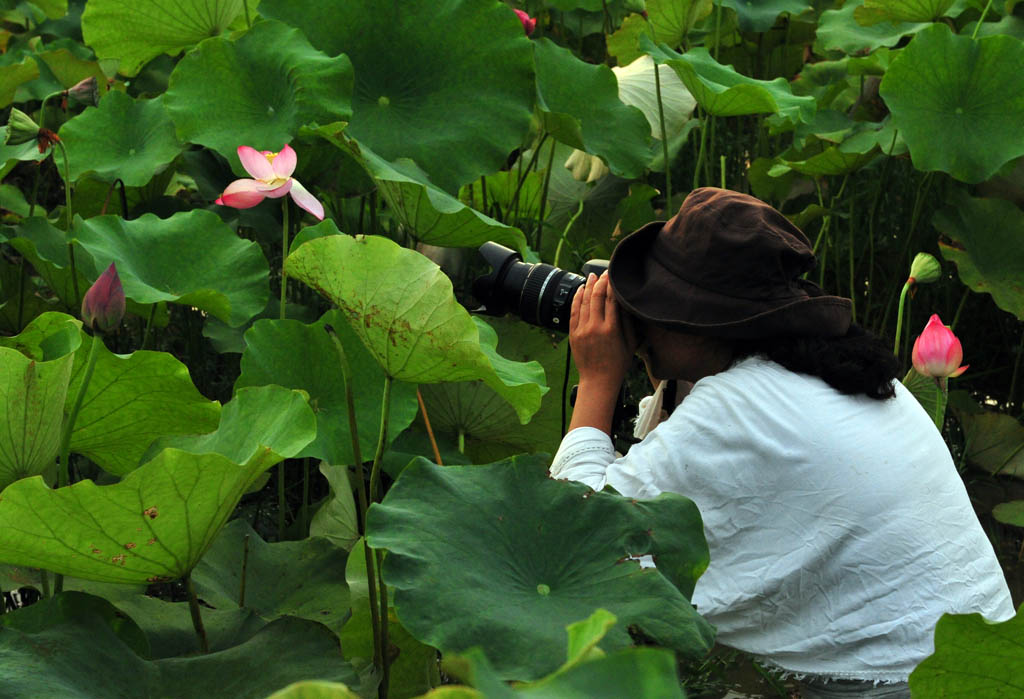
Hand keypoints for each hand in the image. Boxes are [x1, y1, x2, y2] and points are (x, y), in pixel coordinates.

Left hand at [569, 271, 636, 390]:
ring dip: (587, 287)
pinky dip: (576, 299)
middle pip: (596, 297)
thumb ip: (628, 322)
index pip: (610, 299)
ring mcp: (581, 330)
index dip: (611, 285)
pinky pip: (573, 311)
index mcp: (611, 329)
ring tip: (592, 276)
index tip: (614, 275)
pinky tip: (580, 290)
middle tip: (604, 273)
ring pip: (583, 302)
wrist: (598, 381)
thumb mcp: (630, 344)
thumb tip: (625, 303)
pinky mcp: (573, 334)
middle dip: (600, 282)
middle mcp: (594, 327)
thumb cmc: (618, 364)